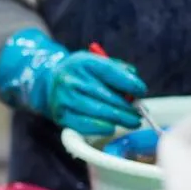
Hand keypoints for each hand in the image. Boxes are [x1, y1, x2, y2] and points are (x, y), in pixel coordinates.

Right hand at [0, 29, 145, 135]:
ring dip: (118, 119)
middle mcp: (70, 79)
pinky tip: (111, 127)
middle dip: (127, 107)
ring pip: (97, 111)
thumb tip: (136, 87)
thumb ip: (118, 70)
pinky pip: (84, 124)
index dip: (129, 83)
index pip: (109, 71)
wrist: (49, 82)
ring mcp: (63, 98)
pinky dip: (101, 127)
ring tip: (132, 122)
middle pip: (105, 95)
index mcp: (82, 61)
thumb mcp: (96, 63)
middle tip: (140, 114)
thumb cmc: (81, 73)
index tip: (141, 91)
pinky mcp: (60, 114)